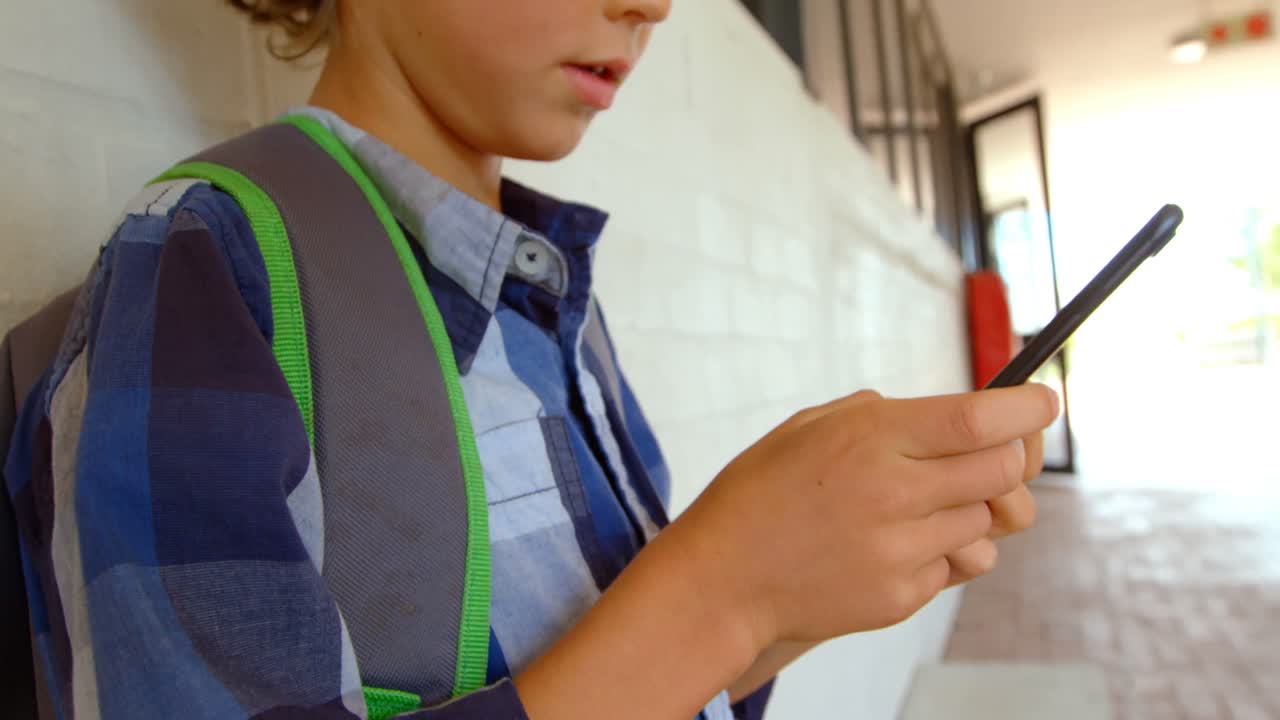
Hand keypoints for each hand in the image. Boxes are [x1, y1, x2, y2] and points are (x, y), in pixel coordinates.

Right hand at [673, 384, 1058, 652]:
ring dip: (971, 510)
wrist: (722, 580)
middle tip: (992, 455)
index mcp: (869, 438)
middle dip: (1009, 460)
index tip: (1045, 403)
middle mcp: (893, 493)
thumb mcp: (811, 427)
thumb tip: (956, 418)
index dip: (1027, 409)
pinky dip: (938, 553)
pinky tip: (888, 545)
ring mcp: (899, 551)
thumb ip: (883, 414)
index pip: (979, 419)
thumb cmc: (760, 493)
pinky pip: (954, 567)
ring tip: (921, 507)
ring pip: (987, 524)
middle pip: (1003, 473)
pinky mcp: (900, 596)